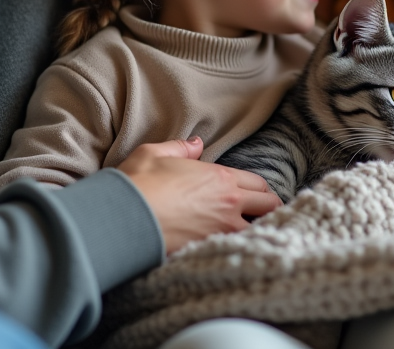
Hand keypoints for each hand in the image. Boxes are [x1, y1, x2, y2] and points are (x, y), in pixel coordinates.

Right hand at [117, 137, 280, 254]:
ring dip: (258, 229)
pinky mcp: (211, 250)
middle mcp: (229, 203)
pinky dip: (242, 247)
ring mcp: (222, 230)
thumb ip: (180, 147)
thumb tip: (196, 143)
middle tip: (259, 212)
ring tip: (252, 233)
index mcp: (221, 178)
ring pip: (259, 230)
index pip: (258, 183)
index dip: (258, 188)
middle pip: (269, 205)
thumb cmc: (138, 182)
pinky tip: (237, 250)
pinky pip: (239, 248)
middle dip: (267, 207)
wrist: (124, 217)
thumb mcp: (154, 153)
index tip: (253, 194)